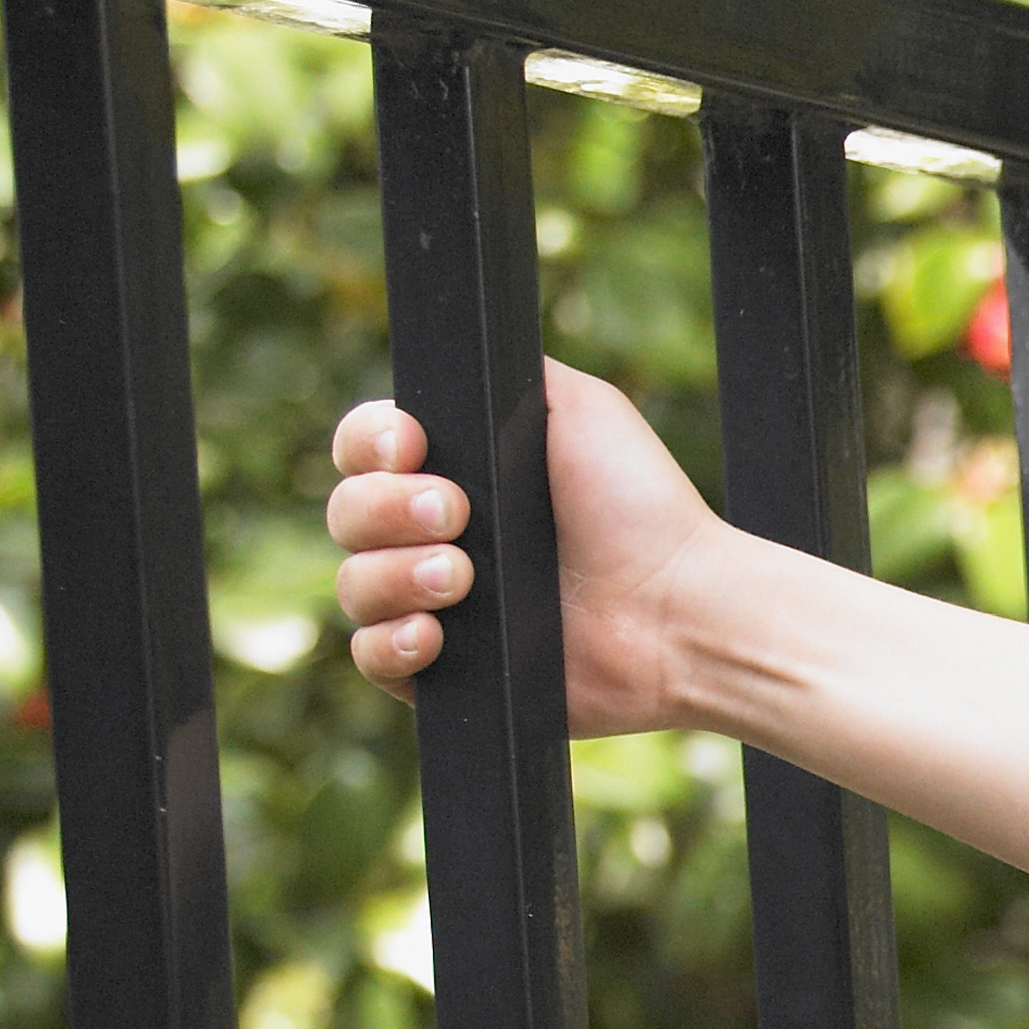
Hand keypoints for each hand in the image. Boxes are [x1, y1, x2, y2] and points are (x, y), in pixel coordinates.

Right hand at [328, 368, 724, 732]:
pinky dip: (390, 644)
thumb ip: (509, 373)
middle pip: (347, 513)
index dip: (367, 444)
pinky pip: (372, 659)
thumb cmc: (641, 508)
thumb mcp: (578, 407)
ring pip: (354, 586)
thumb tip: (453, 354)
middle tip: (456, 514)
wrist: (681, 607)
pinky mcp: (453, 675)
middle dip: (385, 508)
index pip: (362, 449)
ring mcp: (441, 609)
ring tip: (462, 577)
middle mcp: (432, 538)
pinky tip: (435, 634)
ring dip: (394, 575)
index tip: (411, 448)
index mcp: (454, 473)